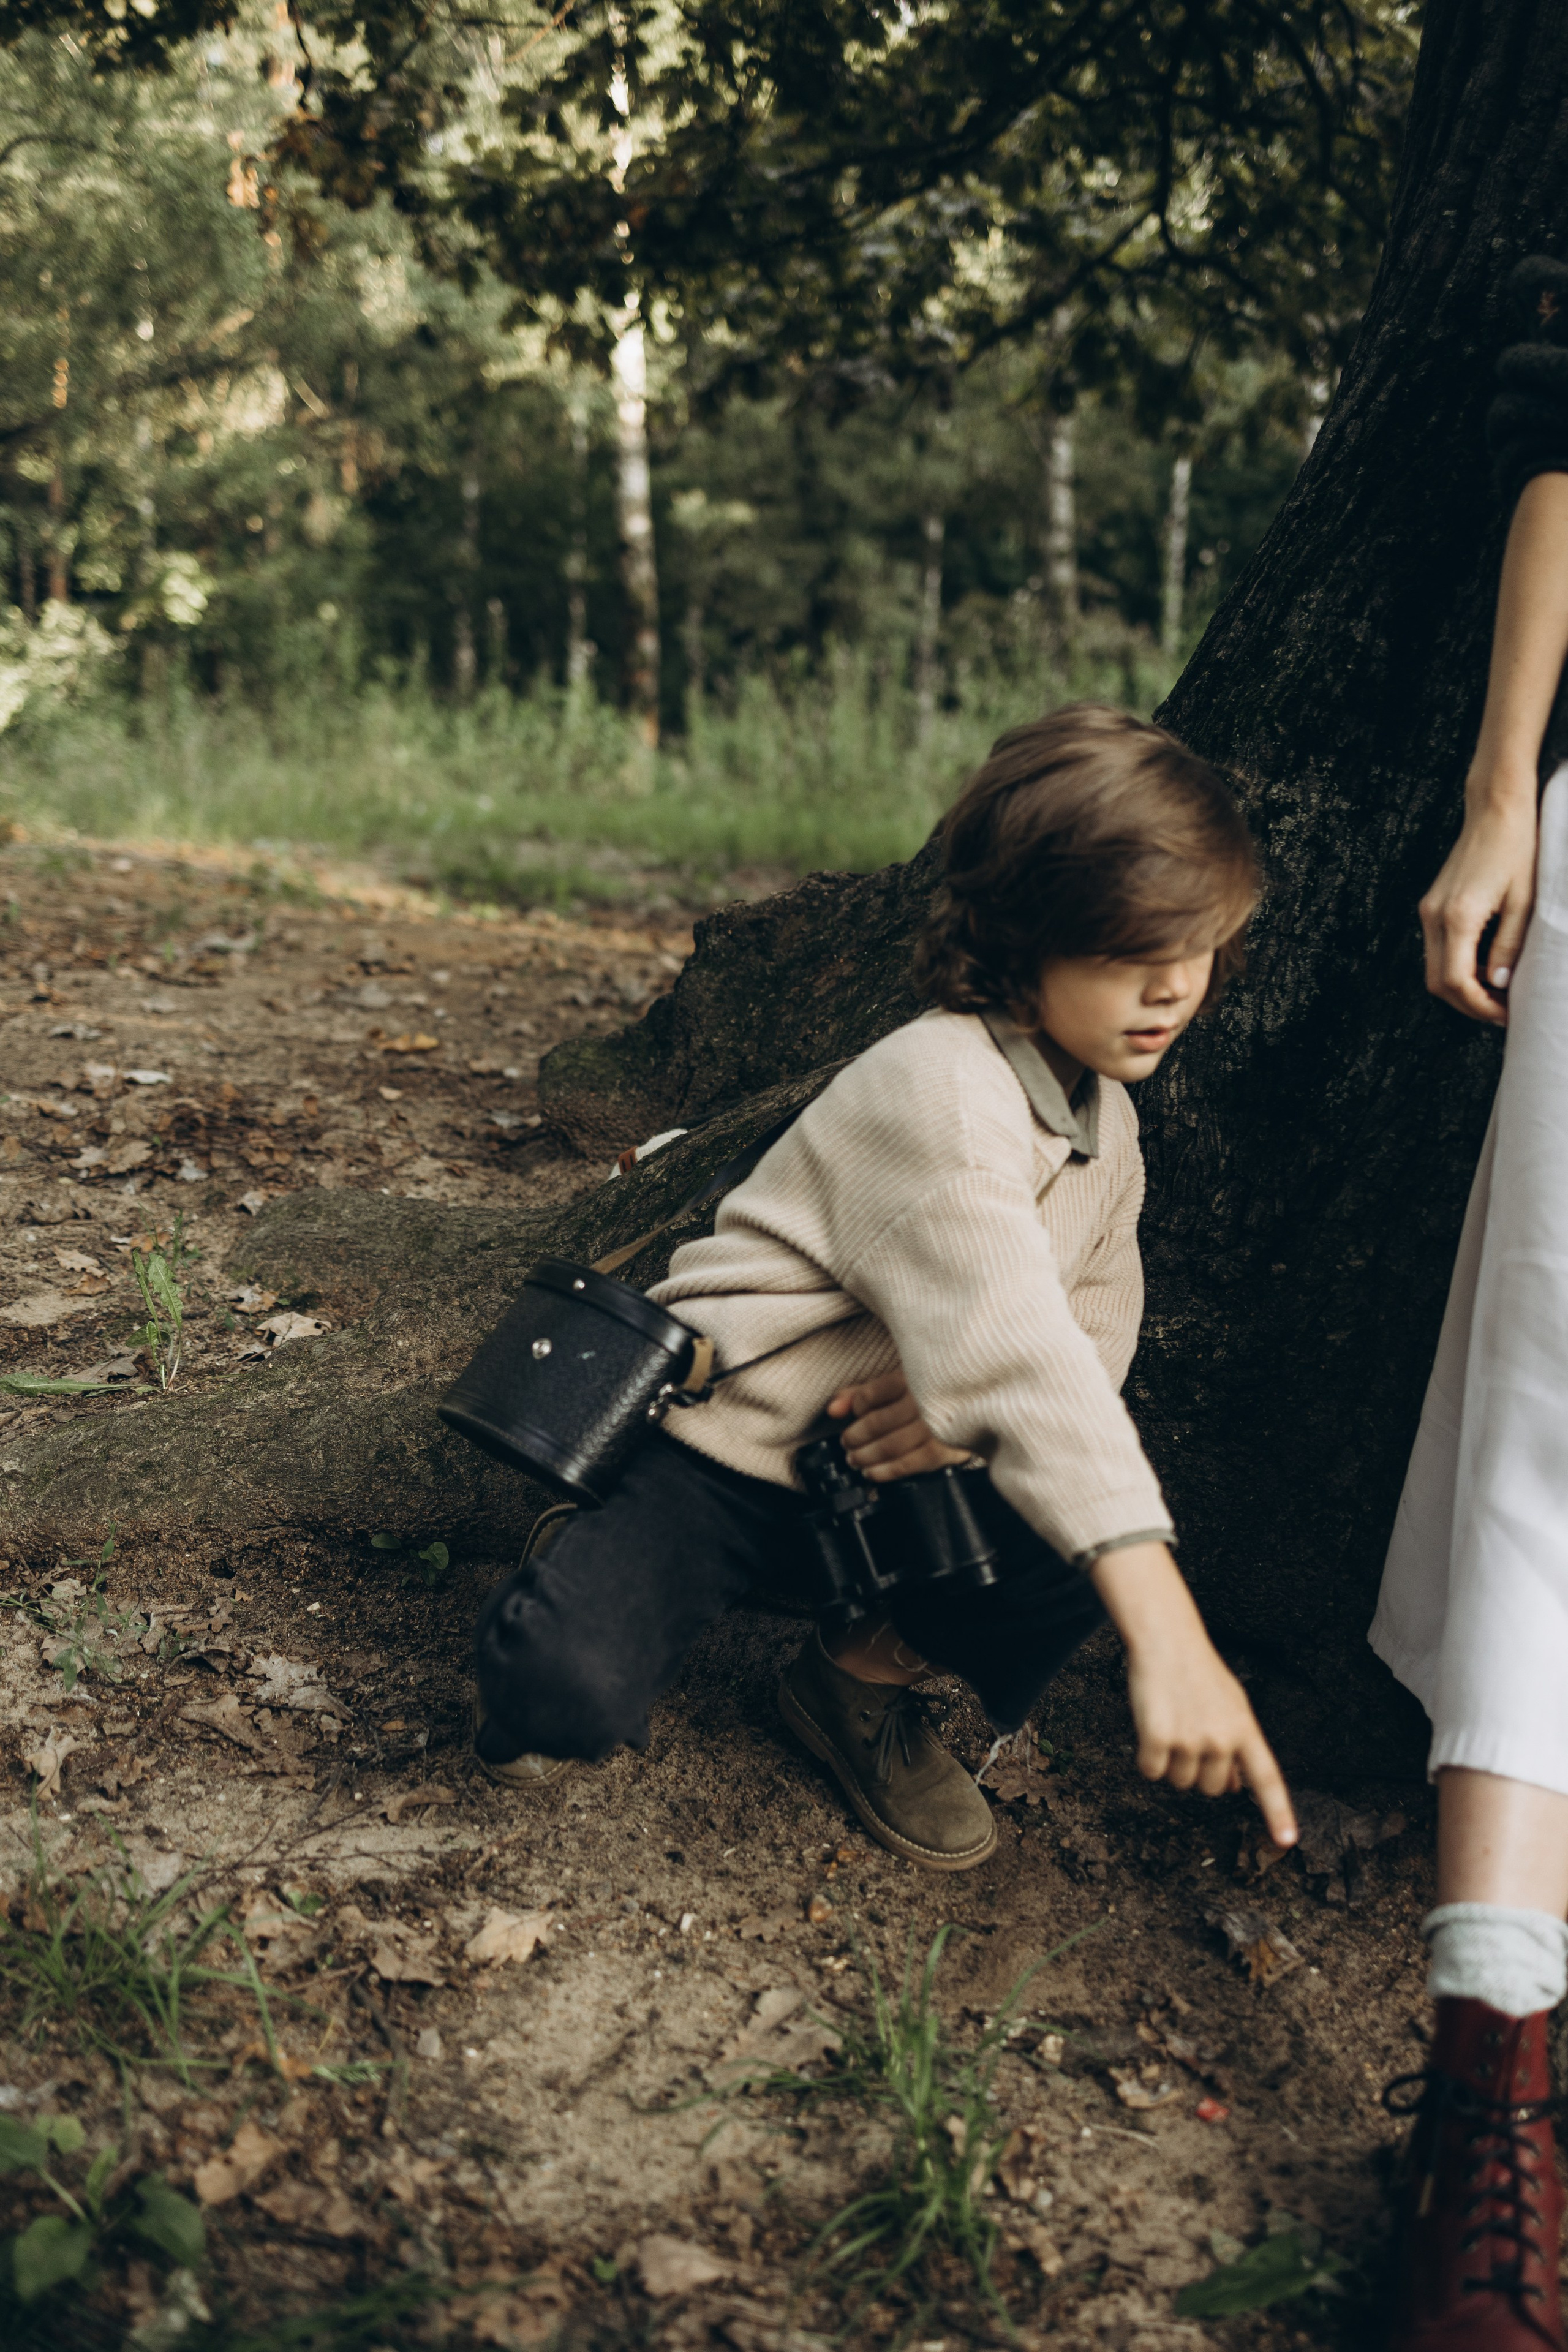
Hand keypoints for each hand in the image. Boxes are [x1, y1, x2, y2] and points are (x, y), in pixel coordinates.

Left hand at [826, 1369, 972, 1481]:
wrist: (974, 1409)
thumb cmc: (925, 1396)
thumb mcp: (895, 1384)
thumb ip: (861, 1394)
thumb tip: (832, 1410)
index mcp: (911, 1377)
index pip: (869, 1396)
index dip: (856, 1407)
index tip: (855, 1414)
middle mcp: (923, 1401)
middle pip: (876, 1424)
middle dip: (855, 1438)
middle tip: (847, 1442)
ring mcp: (934, 1427)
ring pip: (889, 1447)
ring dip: (865, 1457)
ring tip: (854, 1459)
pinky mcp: (942, 1450)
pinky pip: (906, 1465)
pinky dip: (883, 1471)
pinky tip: (871, 1472)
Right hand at [1091, 1544, 1297, 1847]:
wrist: (1166, 1640)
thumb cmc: (1198, 1672)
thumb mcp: (1230, 1706)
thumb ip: (1237, 1747)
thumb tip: (1234, 1790)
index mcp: (1245, 1729)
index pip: (1266, 1778)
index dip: (1277, 1812)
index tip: (1287, 1841)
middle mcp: (1222, 1739)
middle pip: (1211, 1789)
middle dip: (1198, 1770)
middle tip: (1189, 1733)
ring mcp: (1190, 1739)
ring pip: (1179, 1781)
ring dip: (1171, 1761)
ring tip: (1172, 1721)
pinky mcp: (1158, 1738)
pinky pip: (1151, 1771)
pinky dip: (1146, 1757)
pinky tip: (1151, 1724)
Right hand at [1419, 782, 1538, 1025]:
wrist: (1496, 809)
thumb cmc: (1517, 848)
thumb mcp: (1524, 902)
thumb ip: (1509, 945)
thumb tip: (1499, 983)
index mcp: (1457, 917)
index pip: (1457, 981)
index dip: (1479, 1006)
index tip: (1505, 1013)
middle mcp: (1434, 916)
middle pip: (1437, 982)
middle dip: (1468, 1004)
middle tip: (1501, 1011)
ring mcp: (1428, 910)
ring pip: (1433, 969)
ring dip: (1461, 988)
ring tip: (1496, 993)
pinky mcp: (1432, 904)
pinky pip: (1436, 949)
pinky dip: (1456, 967)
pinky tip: (1484, 968)